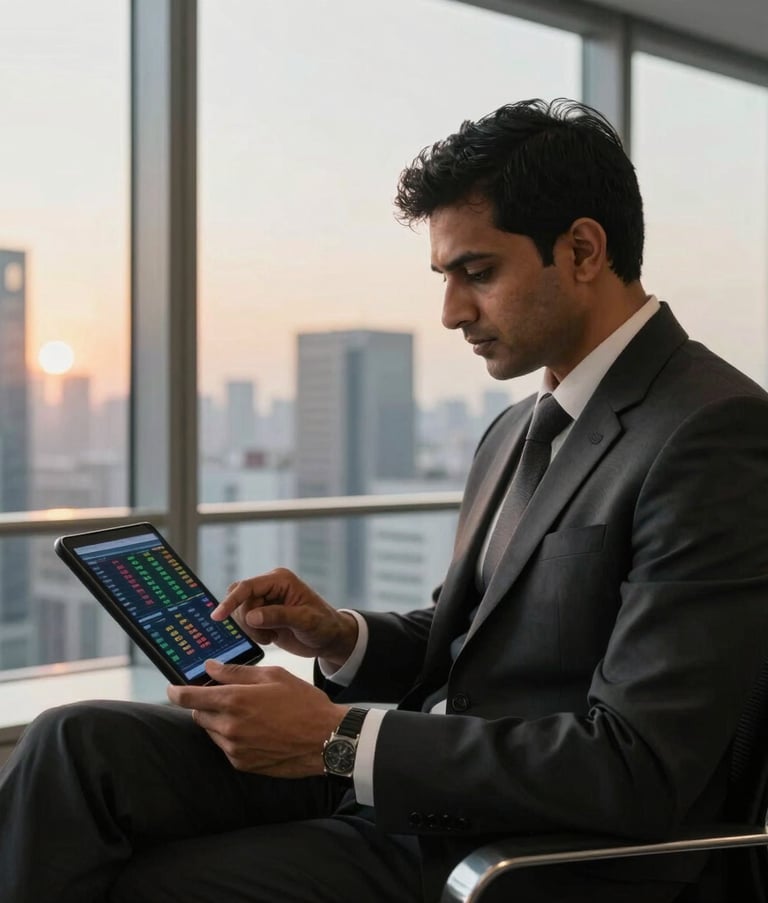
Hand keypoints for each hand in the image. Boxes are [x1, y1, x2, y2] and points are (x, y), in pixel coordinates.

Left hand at [167, 660, 348, 776]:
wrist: (326, 740)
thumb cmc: (303, 703)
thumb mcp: (273, 676)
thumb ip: (236, 672)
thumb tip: (210, 667)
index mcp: (234, 700)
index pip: (189, 698)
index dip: (176, 692)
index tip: (172, 688)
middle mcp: (229, 727)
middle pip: (199, 714)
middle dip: (206, 703)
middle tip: (227, 695)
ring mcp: (234, 749)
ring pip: (212, 731)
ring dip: (220, 720)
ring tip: (250, 713)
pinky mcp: (243, 763)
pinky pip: (227, 747)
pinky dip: (233, 737)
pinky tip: (257, 729)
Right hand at [212, 568, 357, 668]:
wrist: (330, 638)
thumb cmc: (324, 626)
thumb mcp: (306, 621)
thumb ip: (279, 616)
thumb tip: (252, 616)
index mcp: (280, 580)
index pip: (247, 587)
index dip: (231, 601)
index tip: (218, 616)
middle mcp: (270, 587)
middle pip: (240, 600)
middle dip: (246, 620)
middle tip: (265, 635)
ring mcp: (265, 600)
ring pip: (240, 613)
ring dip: (251, 629)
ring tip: (272, 636)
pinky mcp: (263, 614)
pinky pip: (244, 622)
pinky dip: (253, 634)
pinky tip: (270, 637)